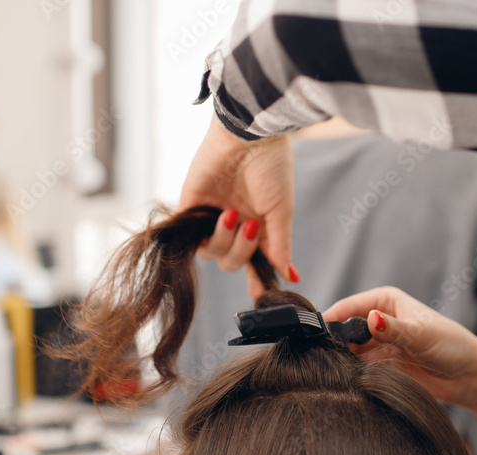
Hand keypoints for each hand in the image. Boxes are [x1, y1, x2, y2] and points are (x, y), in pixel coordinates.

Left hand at [179, 114, 296, 300]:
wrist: (249, 136)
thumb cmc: (271, 168)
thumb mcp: (281, 211)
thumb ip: (280, 245)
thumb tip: (287, 275)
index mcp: (258, 228)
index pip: (254, 263)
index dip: (257, 281)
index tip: (262, 295)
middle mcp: (235, 226)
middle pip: (231, 261)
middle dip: (241, 251)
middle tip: (249, 226)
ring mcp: (212, 217)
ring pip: (211, 253)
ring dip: (223, 240)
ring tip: (231, 214)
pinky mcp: (191, 207)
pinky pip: (189, 235)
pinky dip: (199, 235)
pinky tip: (216, 220)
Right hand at [322, 287, 476, 409]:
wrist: (468, 377)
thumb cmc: (451, 346)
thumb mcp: (421, 335)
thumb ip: (394, 329)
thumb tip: (371, 319)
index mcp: (385, 301)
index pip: (349, 307)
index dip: (331, 318)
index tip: (315, 333)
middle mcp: (378, 320)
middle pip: (344, 329)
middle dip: (333, 341)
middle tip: (320, 356)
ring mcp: (378, 344)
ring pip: (347, 350)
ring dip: (340, 358)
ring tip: (331, 369)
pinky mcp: (380, 365)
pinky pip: (356, 367)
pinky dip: (349, 372)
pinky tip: (344, 379)